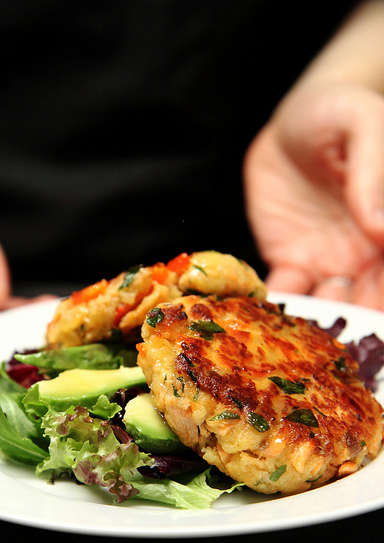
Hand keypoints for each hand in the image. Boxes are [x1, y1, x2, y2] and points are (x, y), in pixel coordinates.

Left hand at [243, 82, 383, 309]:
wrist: (293, 119)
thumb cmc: (337, 111)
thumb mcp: (362, 123)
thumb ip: (373, 171)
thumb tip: (382, 226)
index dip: (383, 298)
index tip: (373, 317)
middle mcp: (365, 253)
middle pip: (365, 299)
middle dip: (353, 322)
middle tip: (336, 336)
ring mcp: (327, 260)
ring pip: (326, 304)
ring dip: (317, 321)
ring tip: (302, 328)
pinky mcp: (291, 260)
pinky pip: (286, 290)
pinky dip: (278, 306)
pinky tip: (264, 315)